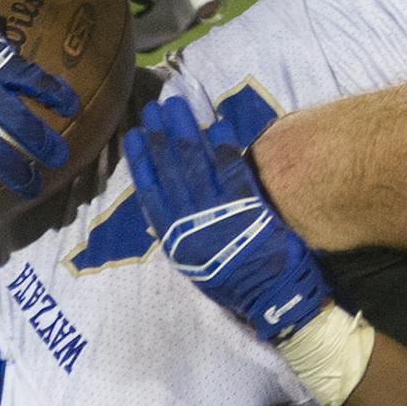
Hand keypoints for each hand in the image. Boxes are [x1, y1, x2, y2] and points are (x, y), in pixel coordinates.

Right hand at [124, 96, 327, 337]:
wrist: (272, 299)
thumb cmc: (232, 281)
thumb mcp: (194, 262)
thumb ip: (180, 230)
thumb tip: (165, 200)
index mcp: (175, 239)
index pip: (151, 192)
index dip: (141, 162)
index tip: (134, 135)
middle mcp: (191, 224)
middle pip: (172, 171)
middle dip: (161, 136)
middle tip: (154, 108)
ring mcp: (219, 214)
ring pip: (197, 165)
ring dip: (187, 132)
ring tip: (178, 106)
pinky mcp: (249, 208)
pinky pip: (233, 171)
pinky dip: (225, 147)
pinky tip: (217, 124)